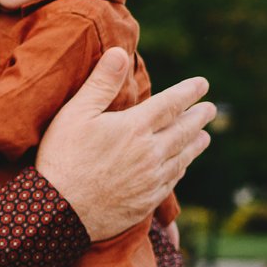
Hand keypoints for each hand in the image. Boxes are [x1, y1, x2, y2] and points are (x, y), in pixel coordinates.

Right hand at [37, 49, 212, 241]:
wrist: (57, 213)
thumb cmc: (61, 159)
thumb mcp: (74, 115)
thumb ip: (100, 84)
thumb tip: (119, 52)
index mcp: (135, 127)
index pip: (172, 103)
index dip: (189, 92)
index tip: (202, 85)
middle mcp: (150, 152)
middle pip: (184, 130)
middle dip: (199, 117)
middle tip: (210, 109)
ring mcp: (151, 178)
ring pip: (183, 156)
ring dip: (196, 143)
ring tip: (204, 137)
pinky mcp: (146, 201)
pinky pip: (172, 181)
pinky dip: (181, 169)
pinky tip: (182, 166)